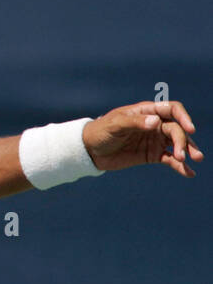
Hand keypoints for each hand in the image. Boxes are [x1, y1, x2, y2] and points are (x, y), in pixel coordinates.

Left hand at [83, 100, 201, 176]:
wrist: (89, 151)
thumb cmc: (100, 131)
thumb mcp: (115, 125)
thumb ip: (134, 122)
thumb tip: (155, 122)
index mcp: (146, 112)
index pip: (172, 109)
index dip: (183, 117)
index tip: (189, 129)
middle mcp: (155, 124)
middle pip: (176, 129)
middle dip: (183, 141)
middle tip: (182, 155)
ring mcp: (155, 140)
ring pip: (177, 144)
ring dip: (187, 151)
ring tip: (195, 161)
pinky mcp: (153, 155)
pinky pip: (170, 159)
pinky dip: (180, 166)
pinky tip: (189, 173)